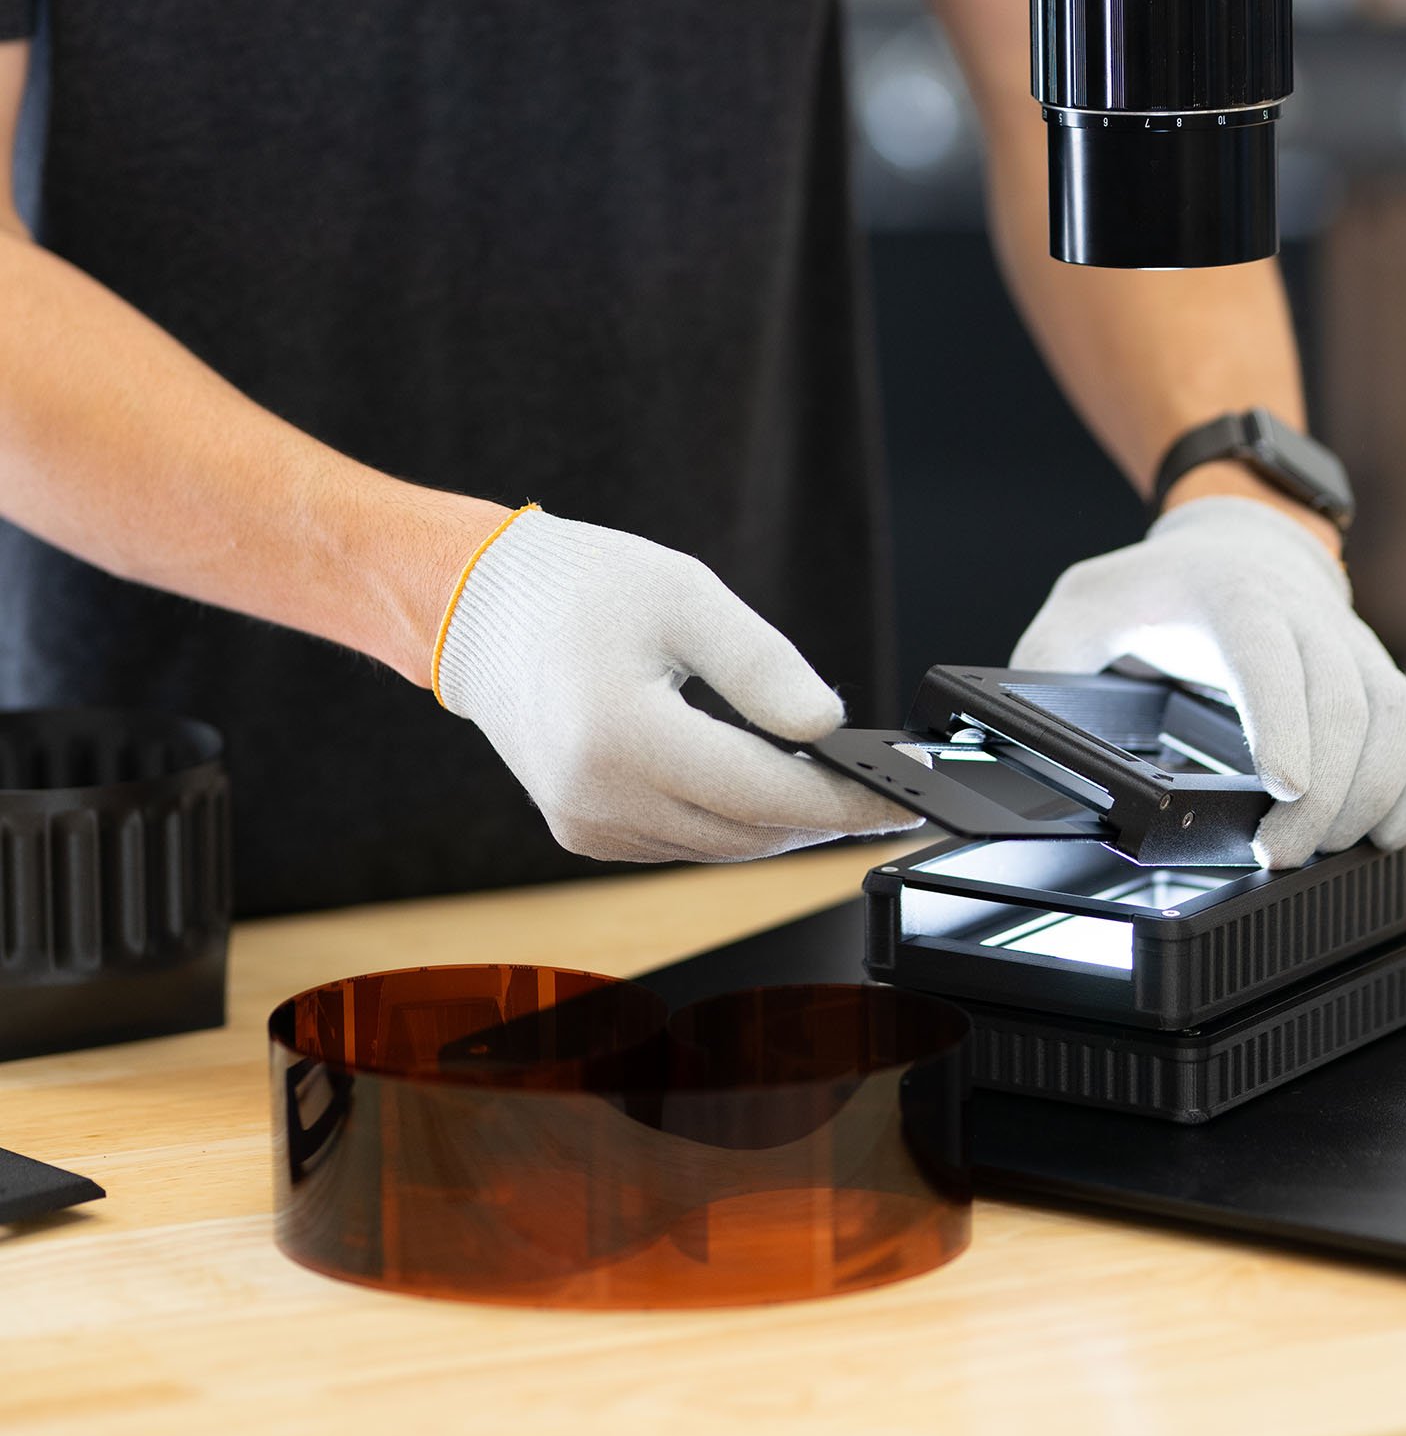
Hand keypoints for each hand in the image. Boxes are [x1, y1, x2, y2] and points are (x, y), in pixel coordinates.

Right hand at [433, 507, 919, 862]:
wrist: (476, 608)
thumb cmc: (577, 588)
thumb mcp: (685, 594)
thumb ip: (763, 665)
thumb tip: (827, 725)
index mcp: (622, 738)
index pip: (764, 793)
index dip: (844, 798)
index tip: (900, 795)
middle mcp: (597, 799)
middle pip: (748, 833)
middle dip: (822, 814)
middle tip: (880, 787)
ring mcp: (584, 824)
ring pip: (718, 847)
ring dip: (778, 822)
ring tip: (832, 783)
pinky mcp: (581, 831)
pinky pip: (679, 842)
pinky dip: (728, 821)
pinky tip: (760, 785)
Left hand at [1010, 497, 1405, 867]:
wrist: (1238, 543)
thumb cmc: (1158, 586)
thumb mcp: (1085, 605)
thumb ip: (1047, 660)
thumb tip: (1008, 728)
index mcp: (1231, 596)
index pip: (1269, 653)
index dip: (1285, 719)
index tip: (1284, 785)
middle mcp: (1306, 617)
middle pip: (1344, 705)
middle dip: (1322, 795)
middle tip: (1281, 855)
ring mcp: (1355, 647)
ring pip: (1397, 722)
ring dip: (1373, 798)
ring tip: (1325, 851)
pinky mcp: (1384, 677)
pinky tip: (1383, 829)